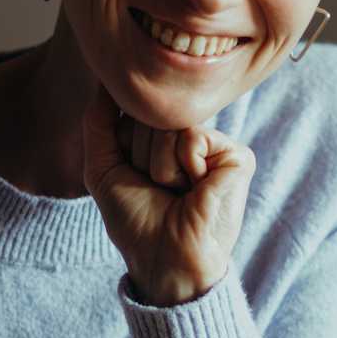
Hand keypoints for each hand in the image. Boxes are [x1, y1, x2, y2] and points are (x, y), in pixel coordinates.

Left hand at [82, 84, 255, 306]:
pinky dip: (183, 168)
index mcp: (165, 140)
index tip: (135, 177)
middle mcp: (192, 137)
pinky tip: (195, 190)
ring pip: (169, 124)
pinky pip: (192, 136)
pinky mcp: (237, 156)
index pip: (133, 110)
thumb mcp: (104, 166)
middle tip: (159, 189)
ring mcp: (217, 145)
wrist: (164, 260)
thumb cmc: (136, 221)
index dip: (124, 146)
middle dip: (141, 156)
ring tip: (176, 191)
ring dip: (160, 167)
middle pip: (150, 113)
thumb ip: (99, 120)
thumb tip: (104, 78)